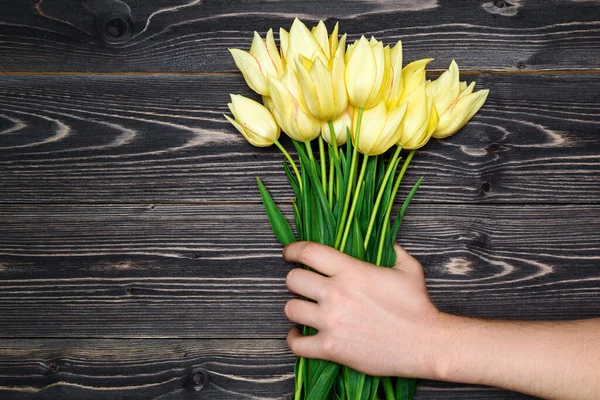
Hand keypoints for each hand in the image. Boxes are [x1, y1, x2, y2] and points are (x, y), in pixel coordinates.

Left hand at [282, 241, 441, 377]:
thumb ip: (392, 249)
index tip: (289, 253)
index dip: (293, 250)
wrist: (425, 343)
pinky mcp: (331, 348)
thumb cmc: (417, 306)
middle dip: (295, 280)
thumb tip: (384, 239)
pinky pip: (297, 344)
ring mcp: (331, 322)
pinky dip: (294, 339)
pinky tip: (299, 334)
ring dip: (295, 307)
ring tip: (304, 308)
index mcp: (352, 271)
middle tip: (302, 284)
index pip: (308, 252)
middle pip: (293, 280)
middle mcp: (336, 294)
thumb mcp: (408, 268)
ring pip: (290, 309)